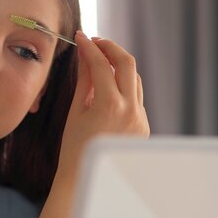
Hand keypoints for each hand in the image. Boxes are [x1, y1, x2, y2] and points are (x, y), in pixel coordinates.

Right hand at [56, 31, 149, 180]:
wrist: (85, 180)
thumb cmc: (74, 148)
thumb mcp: (75, 111)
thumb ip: (84, 80)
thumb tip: (85, 55)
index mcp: (110, 106)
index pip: (101, 64)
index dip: (89, 47)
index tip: (80, 38)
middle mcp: (131, 110)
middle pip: (127, 63)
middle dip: (111, 47)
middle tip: (95, 42)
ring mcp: (140, 119)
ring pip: (135, 79)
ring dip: (119, 67)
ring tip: (100, 63)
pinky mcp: (143, 127)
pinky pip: (136, 98)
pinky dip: (123, 87)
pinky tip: (107, 89)